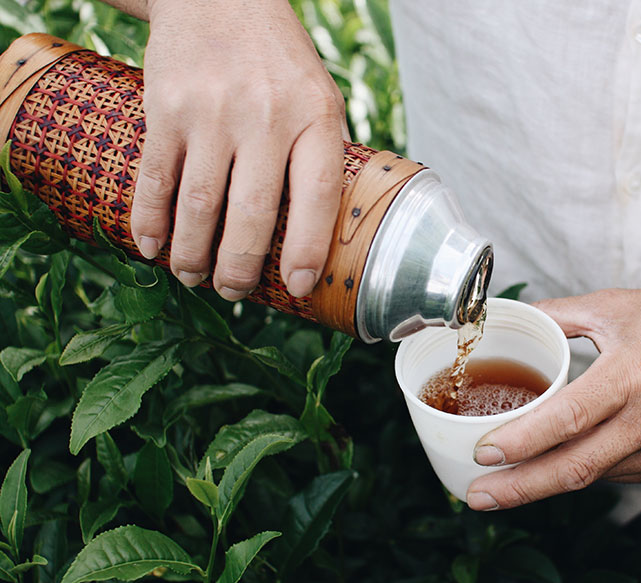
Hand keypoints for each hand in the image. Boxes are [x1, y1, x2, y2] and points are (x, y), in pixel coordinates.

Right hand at [129, 0, 347, 299]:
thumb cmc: (278, 61)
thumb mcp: (319, 97)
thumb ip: (320, 157)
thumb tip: (318, 238)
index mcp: (315, 116)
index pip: (318, 196)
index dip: (310, 249)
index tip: (300, 286)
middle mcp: (265, 115)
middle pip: (253, 212)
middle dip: (240, 265)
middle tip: (233, 291)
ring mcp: (212, 111)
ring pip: (200, 204)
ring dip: (192, 253)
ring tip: (193, 277)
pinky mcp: (165, 107)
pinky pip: (155, 177)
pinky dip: (149, 219)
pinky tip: (150, 246)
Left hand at [465, 277, 640, 510]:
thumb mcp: (616, 306)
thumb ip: (558, 315)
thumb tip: (506, 316)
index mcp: (634, 374)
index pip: (569, 419)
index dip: (523, 442)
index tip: (483, 453)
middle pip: (575, 467)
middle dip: (520, 488)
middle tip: (476, 496)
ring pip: (592, 476)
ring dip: (545, 481)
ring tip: (502, 482)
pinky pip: (613, 474)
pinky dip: (580, 469)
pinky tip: (555, 463)